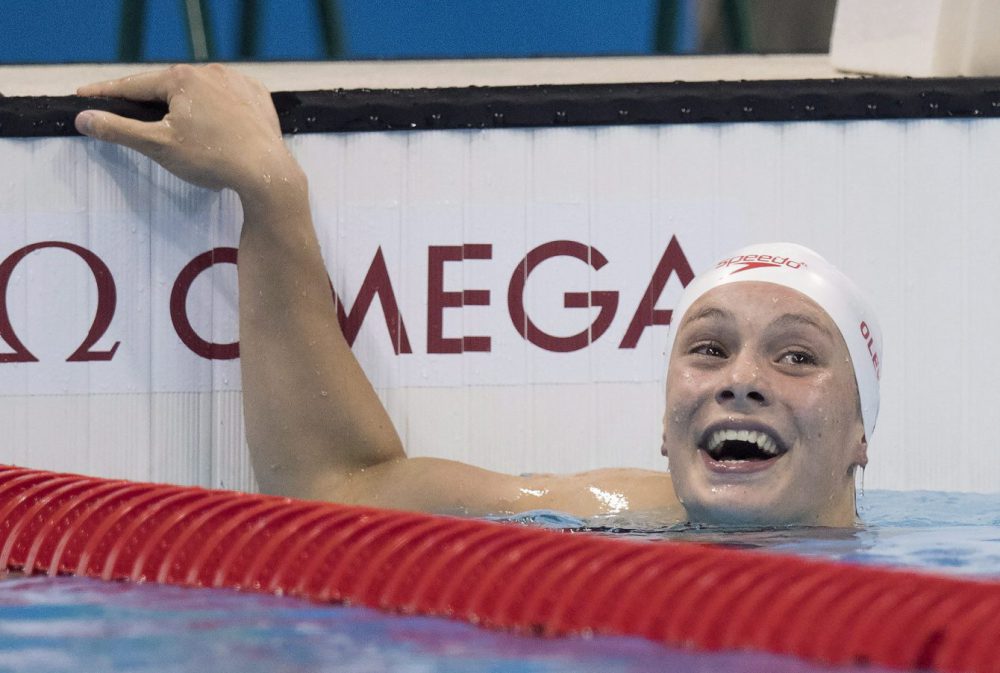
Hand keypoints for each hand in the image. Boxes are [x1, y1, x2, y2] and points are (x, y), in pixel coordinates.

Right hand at [75, 64, 293, 196]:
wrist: (266, 173)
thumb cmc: (213, 159)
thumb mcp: (158, 145)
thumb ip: (118, 130)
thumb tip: (85, 118)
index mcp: (182, 78)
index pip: (134, 85)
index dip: (107, 93)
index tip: (85, 96)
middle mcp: (211, 72)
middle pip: (168, 88)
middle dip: (150, 103)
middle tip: (132, 117)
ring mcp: (238, 82)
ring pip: (199, 93)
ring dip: (185, 106)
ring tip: (180, 129)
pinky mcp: (257, 97)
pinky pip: (227, 100)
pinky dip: (215, 110)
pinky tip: (213, 126)